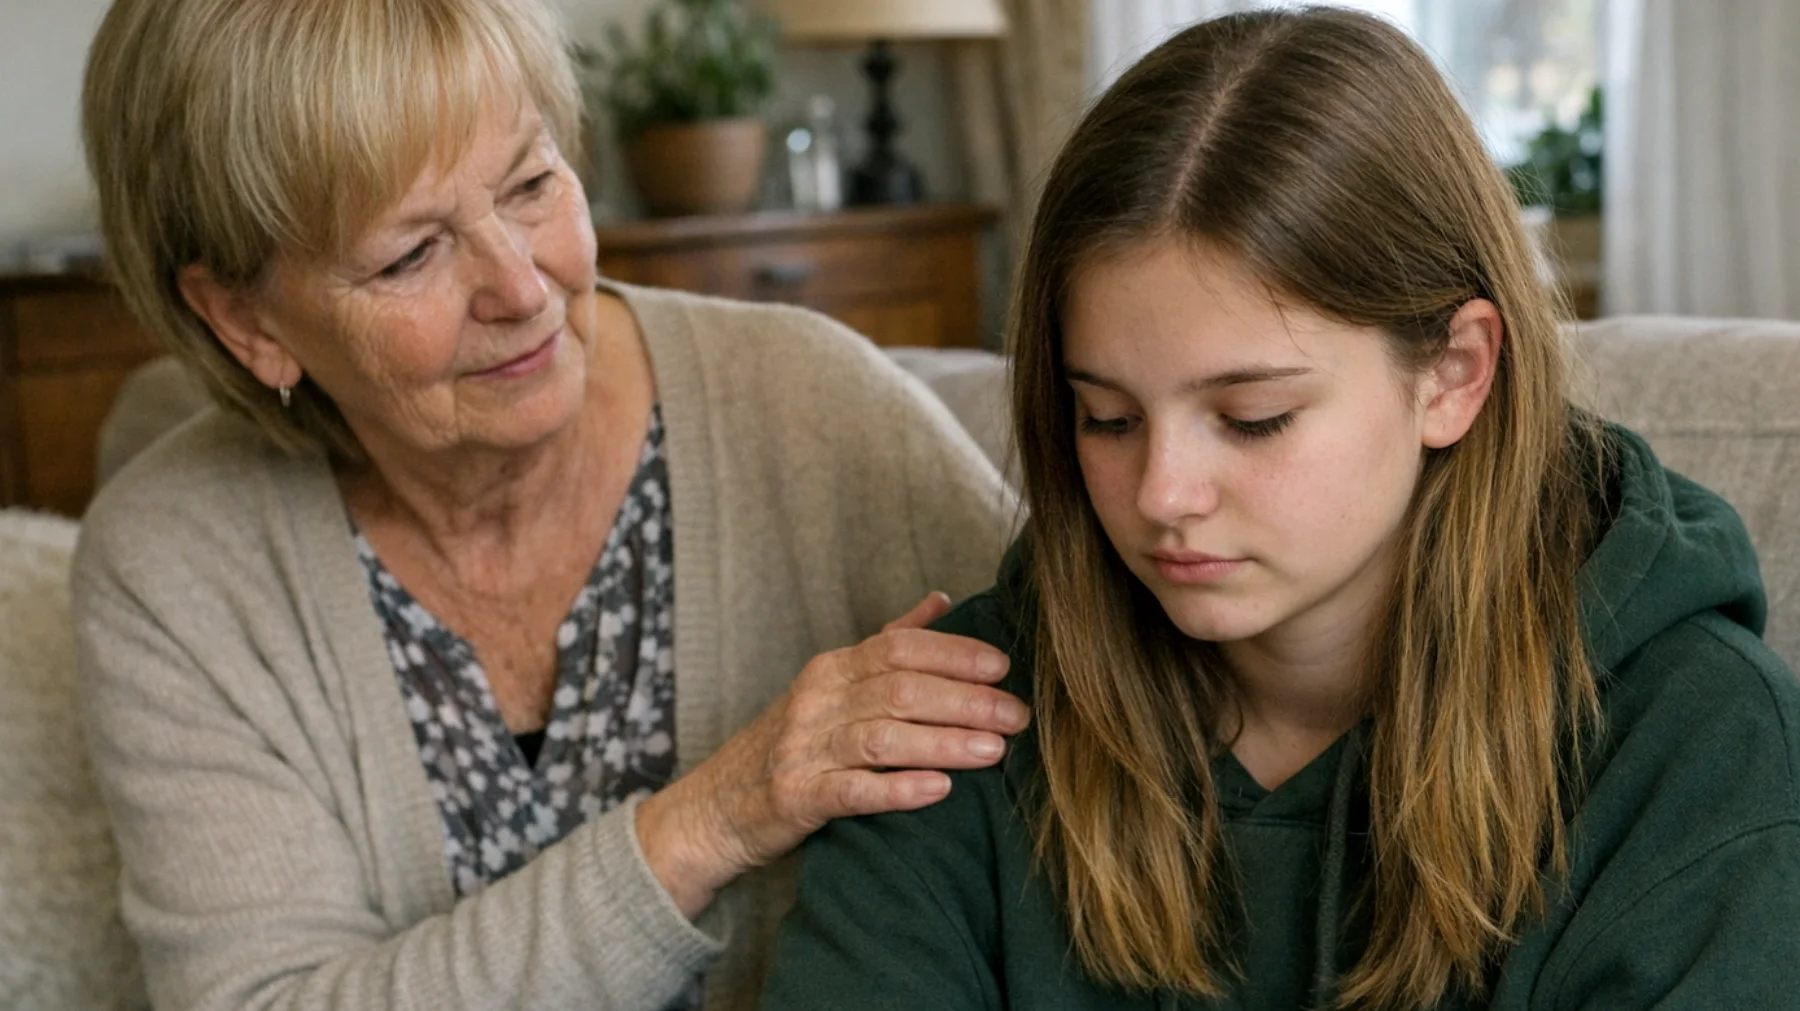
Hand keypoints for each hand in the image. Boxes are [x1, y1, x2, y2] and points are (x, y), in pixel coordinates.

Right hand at [634, 592, 1026, 916]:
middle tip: (1017, 716)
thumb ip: (887, 643)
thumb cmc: (792, 742)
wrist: (715, 806)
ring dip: (944, 742)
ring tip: (994, 751)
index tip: (1002, 667)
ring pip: (882, 738)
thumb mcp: (831, 684)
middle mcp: (817, 701)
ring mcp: (804, 749)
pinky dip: (897, 788)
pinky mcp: (796, 797)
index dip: (953, 654)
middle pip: (900, 690)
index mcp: (832, 669)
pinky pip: (852, 791)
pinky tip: (938, 790)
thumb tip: (942, 600)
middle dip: (965, 700)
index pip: (899, 648)